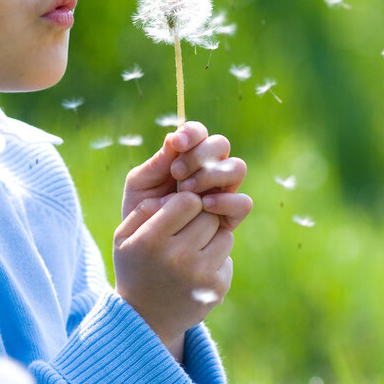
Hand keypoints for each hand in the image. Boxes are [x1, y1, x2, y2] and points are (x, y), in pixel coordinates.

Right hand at [113, 191, 233, 359]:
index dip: (185, 203)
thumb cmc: (135, 268)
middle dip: (200, 219)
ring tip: (191, 251)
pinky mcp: (217, 288)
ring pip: (224, 235)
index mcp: (152, 240)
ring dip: (212, 239)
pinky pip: (227, 258)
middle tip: (186, 233)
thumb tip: (175, 192)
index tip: (177, 214)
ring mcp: (200, 274)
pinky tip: (196, 271)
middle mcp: (178, 257)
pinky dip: (216, 261)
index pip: (189, 201)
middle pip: (209, 216)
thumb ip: (145, 208)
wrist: (145, 320)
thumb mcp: (124, 237)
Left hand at [122, 121, 251, 230]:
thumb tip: (173, 138)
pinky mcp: (230, 216)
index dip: (192, 133)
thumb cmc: (142, 212)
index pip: (199, 132)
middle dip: (199, 155)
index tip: (177, 143)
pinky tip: (205, 205)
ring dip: (212, 174)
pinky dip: (226, 200)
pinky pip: (243, 202)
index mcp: (188, 156)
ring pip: (237, 168)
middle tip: (177, 172)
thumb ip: (156, 164)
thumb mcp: (140, 186)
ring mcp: (223, 191)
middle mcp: (210, 169)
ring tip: (187, 189)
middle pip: (221, 144)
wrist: (148, 250)